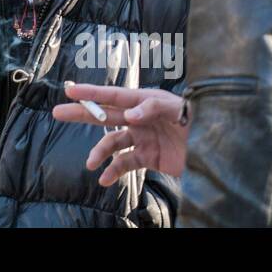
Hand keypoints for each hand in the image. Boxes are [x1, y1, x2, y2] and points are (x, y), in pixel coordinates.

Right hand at [52, 82, 188, 184]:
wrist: (214, 147)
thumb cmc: (197, 118)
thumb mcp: (177, 108)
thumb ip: (153, 108)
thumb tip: (130, 116)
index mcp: (143, 101)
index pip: (113, 95)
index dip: (91, 93)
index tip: (71, 91)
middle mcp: (137, 118)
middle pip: (104, 115)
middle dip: (81, 114)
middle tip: (58, 113)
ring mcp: (141, 138)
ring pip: (112, 143)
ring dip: (99, 153)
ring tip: (91, 164)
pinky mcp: (147, 157)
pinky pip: (125, 164)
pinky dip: (113, 172)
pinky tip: (105, 180)